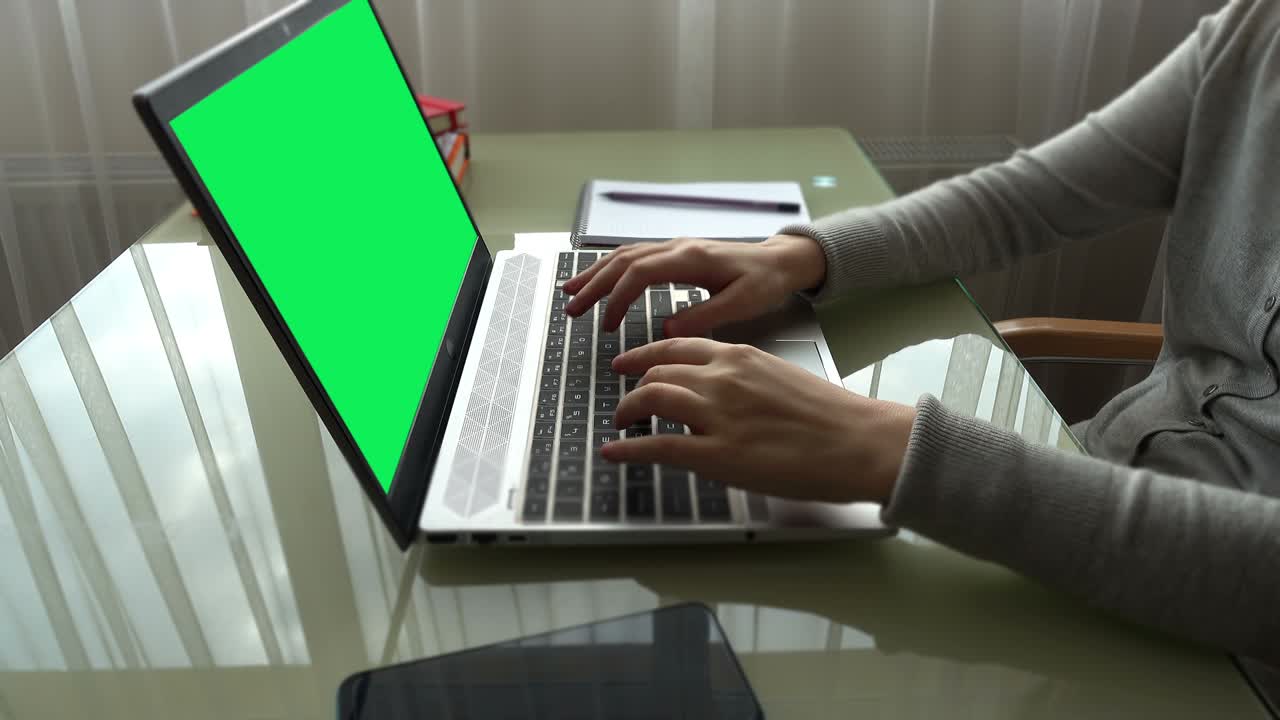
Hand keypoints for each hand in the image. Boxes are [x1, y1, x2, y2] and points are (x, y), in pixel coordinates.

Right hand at [562, 234, 825, 335]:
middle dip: (593, 285)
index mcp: (690, 259)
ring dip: (596, 274)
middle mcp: (677, 248)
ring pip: (625, 255)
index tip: (606, 326)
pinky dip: (611, 268)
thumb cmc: (764, 282)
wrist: (780, 261)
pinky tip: (598, 279)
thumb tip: (666, 330)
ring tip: (571, 293)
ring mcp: (675, 247)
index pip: (640, 274)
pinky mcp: (676, 253)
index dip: (617, 299)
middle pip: (623, 261)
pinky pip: (635, 256)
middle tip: (570, 309)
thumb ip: (704, 316)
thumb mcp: (741, 304)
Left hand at [601, 337, 916, 503]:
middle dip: (634, 385)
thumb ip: (745, 381)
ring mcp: (717, 414)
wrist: (860, 441)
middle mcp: (722, 377)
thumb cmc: (833, 418)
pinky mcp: (717, 454)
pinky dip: (628, 449)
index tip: (629, 362)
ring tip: (622, 422)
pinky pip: (657, 446)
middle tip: (624, 398)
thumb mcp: (781, 379)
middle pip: (658, 371)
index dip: (645, 355)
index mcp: (740, 357)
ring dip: (628, 410)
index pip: (678, 346)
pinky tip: (614, 453)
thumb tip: (720, 396)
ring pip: (651, 398)